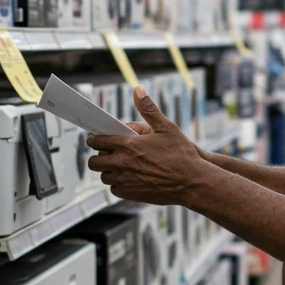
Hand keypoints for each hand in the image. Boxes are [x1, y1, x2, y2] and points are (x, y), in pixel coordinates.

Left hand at [87, 86, 206, 204]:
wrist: (192, 182)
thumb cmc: (181, 154)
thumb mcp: (167, 127)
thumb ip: (148, 108)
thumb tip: (138, 90)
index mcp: (127, 145)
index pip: (97, 141)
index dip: (93, 139)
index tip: (94, 138)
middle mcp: (122, 163)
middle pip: (94, 162)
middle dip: (97, 156)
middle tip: (105, 153)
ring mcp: (124, 180)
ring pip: (103, 176)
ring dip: (108, 171)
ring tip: (119, 166)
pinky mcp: (130, 194)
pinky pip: (114, 189)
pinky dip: (118, 184)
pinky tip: (129, 178)